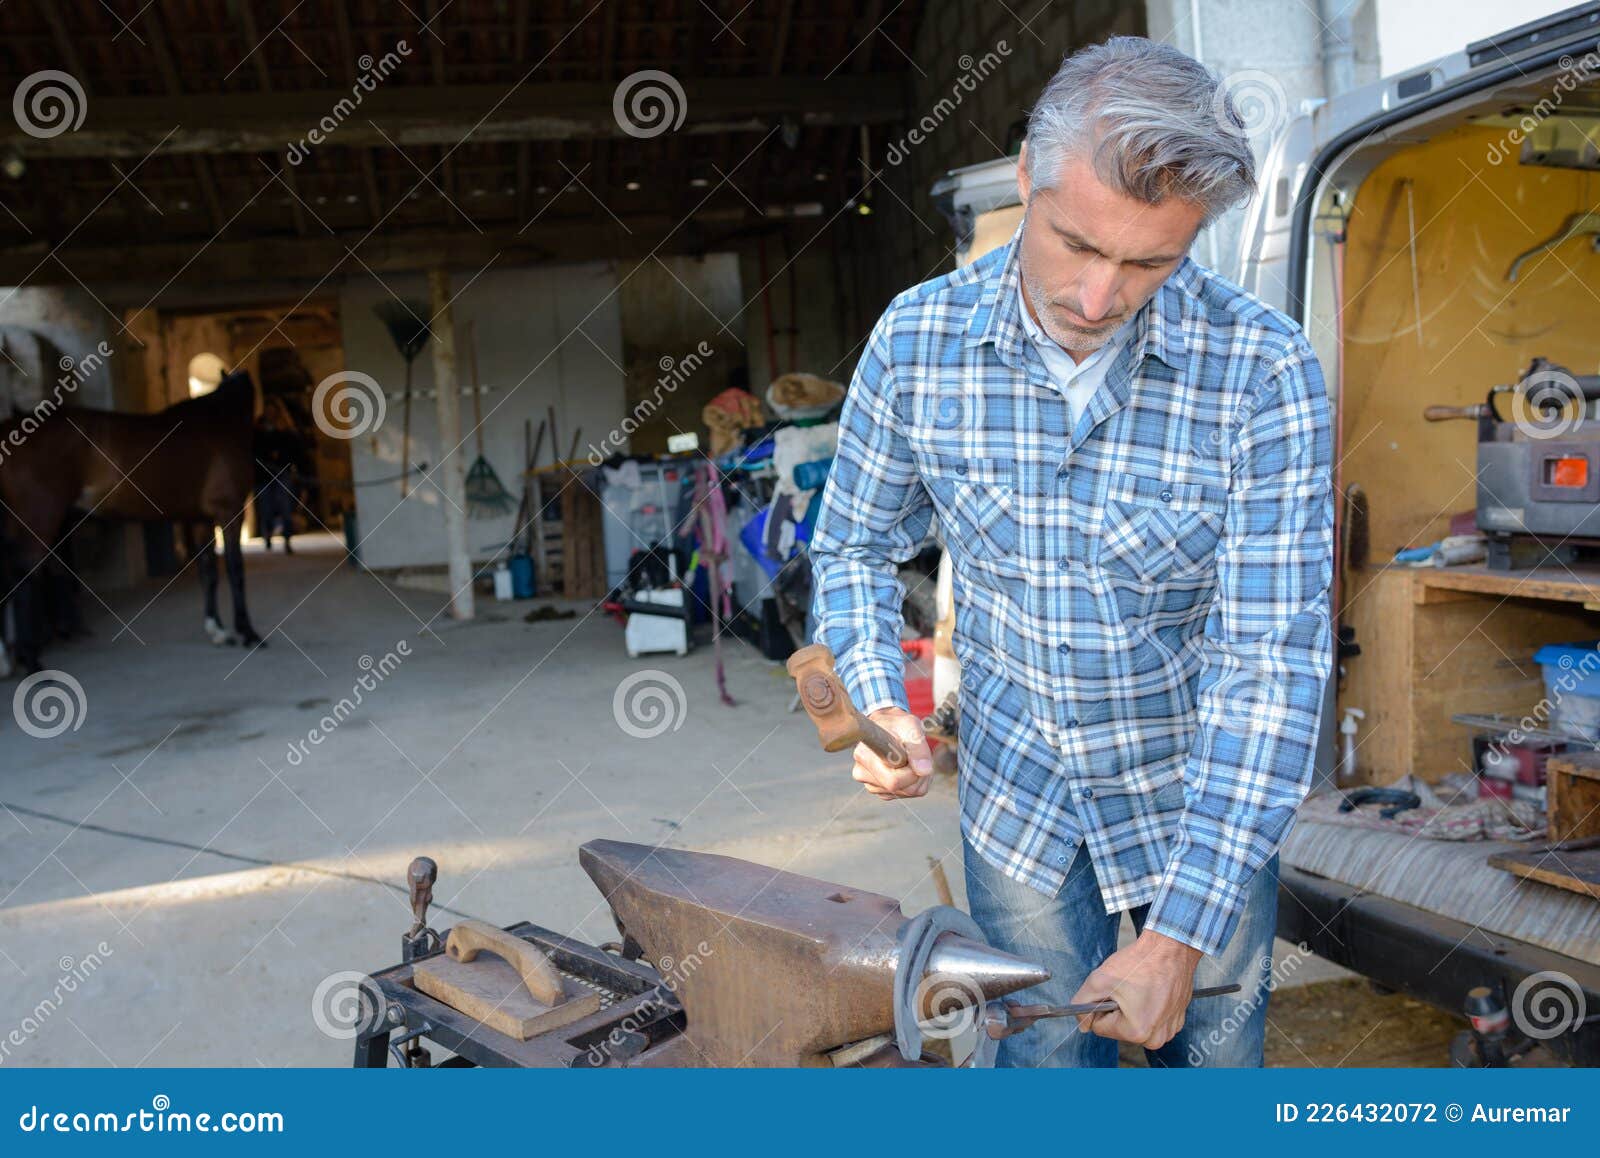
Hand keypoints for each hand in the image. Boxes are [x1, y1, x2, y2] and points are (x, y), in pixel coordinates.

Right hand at [852, 708, 933, 799]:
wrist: (888, 727)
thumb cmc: (897, 725)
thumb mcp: (910, 727)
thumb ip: (918, 748)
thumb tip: (923, 771)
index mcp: (865, 757)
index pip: (893, 781)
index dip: (911, 772)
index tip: (912, 754)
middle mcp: (862, 774)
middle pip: (904, 790)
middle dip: (918, 774)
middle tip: (918, 756)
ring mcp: (871, 785)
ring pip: (908, 792)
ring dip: (918, 776)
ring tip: (912, 758)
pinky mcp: (880, 791)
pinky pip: (907, 794)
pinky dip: (914, 781)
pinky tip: (907, 766)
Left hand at [1068, 929, 1201, 1048]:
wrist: (1170, 947)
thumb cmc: (1138, 963)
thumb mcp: (1099, 980)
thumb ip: (1082, 1005)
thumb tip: (1084, 1025)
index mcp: (1137, 1032)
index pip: (1100, 1028)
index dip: (1100, 1006)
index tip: (1112, 991)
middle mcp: (1156, 1037)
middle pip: (1119, 1029)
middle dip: (1117, 1009)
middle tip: (1126, 988)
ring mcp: (1170, 1030)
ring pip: (1135, 1025)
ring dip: (1132, 1009)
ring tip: (1140, 988)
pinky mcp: (1177, 1020)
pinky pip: (1152, 1020)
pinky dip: (1148, 1007)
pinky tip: (1151, 990)